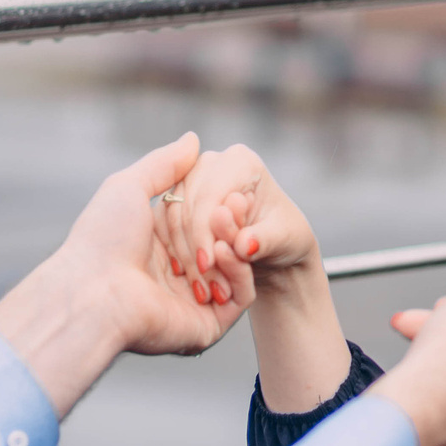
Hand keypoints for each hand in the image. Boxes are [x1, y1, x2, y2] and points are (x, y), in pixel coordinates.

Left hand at [0, 132, 255, 417]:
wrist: (94, 291)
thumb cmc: (103, 240)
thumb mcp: (130, 187)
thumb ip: (164, 164)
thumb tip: (192, 140)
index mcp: (156, 249)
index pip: (201, 224)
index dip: (216, 206)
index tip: (227, 188)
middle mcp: (174, 278)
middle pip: (221, 246)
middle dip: (229, 226)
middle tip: (236, 205)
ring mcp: (192, 304)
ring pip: (235, 270)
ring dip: (235, 245)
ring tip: (226, 226)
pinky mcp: (207, 327)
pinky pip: (240, 298)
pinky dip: (239, 272)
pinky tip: (224, 251)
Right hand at [154, 143, 319, 302]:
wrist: (273, 245)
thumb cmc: (284, 236)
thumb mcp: (284, 239)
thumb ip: (264, 240)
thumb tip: (243, 244)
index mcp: (240, 161)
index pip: (209, 196)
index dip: (205, 233)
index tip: (208, 266)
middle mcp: (211, 163)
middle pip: (186, 205)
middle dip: (192, 247)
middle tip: (201, 283)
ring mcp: (189, 178)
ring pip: (170, 216)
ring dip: (181, 253)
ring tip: (198, 285)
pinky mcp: (175, 198)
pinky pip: (161, 224)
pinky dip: (171, 250)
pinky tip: (184, 273)